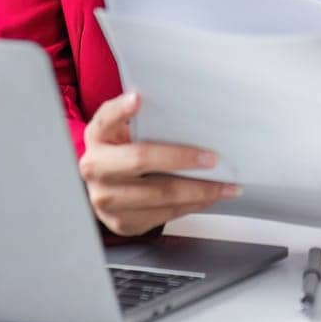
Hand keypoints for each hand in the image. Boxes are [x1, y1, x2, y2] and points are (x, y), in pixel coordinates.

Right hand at [78, 91, 238, 236]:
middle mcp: (95, 168)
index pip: (106, 119)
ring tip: (225, 185)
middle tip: (212, 159)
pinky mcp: (123, 222)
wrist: (106, 186)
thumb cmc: (124, 151)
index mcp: (98, 137)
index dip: (121, 109)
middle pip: (140, 160)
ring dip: (198, 191)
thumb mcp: (124, 129)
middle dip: (182, 159)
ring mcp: (106, 199)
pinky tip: (209, 197)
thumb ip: (145, 118)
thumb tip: (182, 109)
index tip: (138, 99)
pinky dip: (192, 205)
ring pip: (159, 195)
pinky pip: (164, 215)